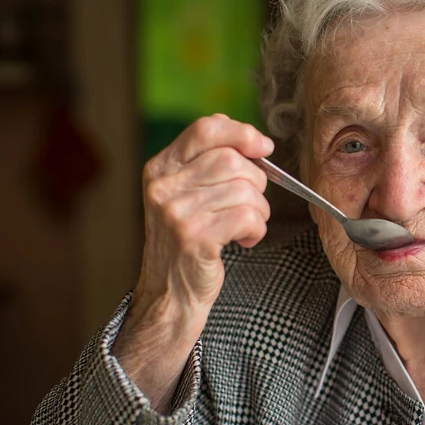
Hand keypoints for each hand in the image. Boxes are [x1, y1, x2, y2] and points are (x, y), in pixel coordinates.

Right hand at [112, 114, 272, 411]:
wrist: (169, 296)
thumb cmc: (187, 244)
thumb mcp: (185, 196)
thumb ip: (207, 164)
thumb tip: (249, 137)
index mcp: (160, 168)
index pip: (206, 128)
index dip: (242, 132)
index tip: (263, 147)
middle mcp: (163, 186)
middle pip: (232, 160)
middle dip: (256, 182)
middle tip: (251, 205)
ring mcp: (176, 212)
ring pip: (245, 189)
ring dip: (258, 210)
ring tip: (245, 226)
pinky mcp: (195, 237)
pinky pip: (247, 216)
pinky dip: (257, 228)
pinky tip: (244, 240)